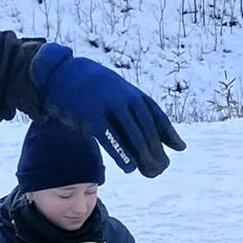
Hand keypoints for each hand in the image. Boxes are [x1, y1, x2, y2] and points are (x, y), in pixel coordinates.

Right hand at [31, 45, 186, 177]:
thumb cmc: (93, 88)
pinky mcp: (90, 113)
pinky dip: (121, 152)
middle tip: (162, 168)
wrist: (62, 71)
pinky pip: (109, 136)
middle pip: (147, 126)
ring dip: (144, 154)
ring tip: (151, 171)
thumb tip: (150, 126)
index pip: (156, 114)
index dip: (169, 132)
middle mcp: (124, 96)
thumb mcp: (117, 93)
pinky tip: (129, 167)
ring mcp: (108, 104)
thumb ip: (134, 110)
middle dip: (156, 148)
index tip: (180, 148)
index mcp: (132, 92)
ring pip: (132, 132)